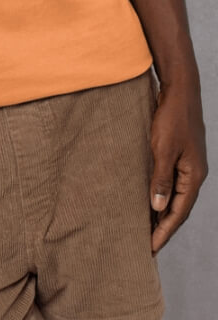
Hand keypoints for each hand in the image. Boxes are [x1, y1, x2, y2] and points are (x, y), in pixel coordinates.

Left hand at [149, 80, 207, 252]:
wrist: (180, 90)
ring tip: (145, 227)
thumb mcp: (163, 149)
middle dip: (163, 227)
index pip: (178, 213)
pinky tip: (149, 198)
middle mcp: (194, 174)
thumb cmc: (171, 118)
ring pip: (175, 197)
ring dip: (162, 212)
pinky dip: (161, 195)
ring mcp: (188, 165)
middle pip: (178, 209)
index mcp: (193, 177)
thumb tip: (158, 208)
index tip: (149, 248)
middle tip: (145, 245)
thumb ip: (160, 178)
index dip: (164, 231)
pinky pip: (170, 183)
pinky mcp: (180, 155)